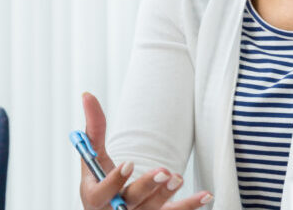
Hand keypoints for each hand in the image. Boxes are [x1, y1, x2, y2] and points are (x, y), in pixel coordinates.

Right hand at [79, 93, 212, 209]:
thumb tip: (87, 94)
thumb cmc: (100, 179)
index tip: (129, 163)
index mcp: (95, 196)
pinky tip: (205, 194)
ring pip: (154, 209)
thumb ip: (93, 129)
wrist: (110, 207)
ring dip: (167, 194)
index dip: (115, 181)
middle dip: (148, 186)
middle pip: (133, 201)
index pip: (103, 193)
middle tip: (164, 171)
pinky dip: (190, 205)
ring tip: (177, 177)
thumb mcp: (93, 157)